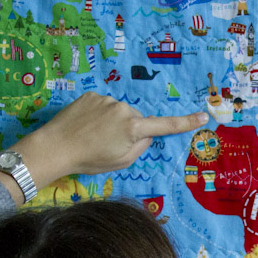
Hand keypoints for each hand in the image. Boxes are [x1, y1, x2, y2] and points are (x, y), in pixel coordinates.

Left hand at [0, 93, 208, 200]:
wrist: (55, 147)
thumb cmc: (89, 160)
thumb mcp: (121, 162)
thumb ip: (140, 147)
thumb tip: (146, 135)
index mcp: (133, 128)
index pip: (166, 125)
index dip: (186, 122)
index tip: (203, 116)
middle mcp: (123, 109)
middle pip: (137, 119)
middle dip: (130, 130)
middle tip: (109, 145)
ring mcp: (106, 100)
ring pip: (119, 112)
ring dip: (112, 122)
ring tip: (93, 136)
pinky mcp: (91, 95)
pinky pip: (103, 105)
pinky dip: (99, 115)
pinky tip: (85, 126)